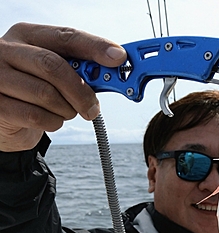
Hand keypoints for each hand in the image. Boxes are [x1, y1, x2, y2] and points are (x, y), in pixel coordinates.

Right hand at [0, 23, 126, 151]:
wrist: (4, 116)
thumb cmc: (35, 90)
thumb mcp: (54, 73)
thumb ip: (78, 69)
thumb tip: (114, 73)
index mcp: (27, 35)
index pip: (66, 36)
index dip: (95, 47)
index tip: (119, 57)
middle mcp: (7, 50)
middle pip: (53, 66)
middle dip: (80, 91)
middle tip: (93, 108)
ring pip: (46, 95)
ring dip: (66, 110)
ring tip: (65, 111)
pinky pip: (36, 116)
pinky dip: (53, 122)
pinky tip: (51, 120)